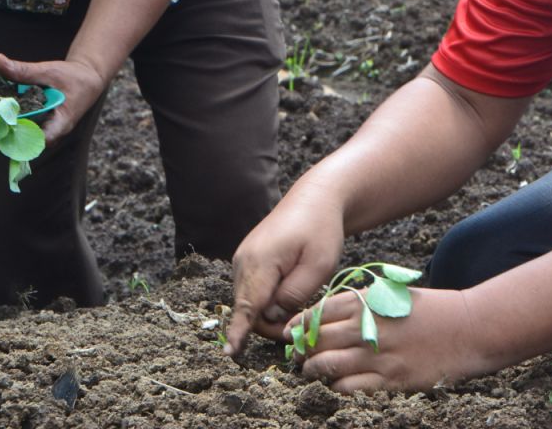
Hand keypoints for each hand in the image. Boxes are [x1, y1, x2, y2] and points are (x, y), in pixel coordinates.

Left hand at [0, 53, 107, 144]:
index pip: (41, 139)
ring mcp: (45, 130)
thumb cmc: (73, 77)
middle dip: (6, 128)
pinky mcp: (38, 124)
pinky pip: (21, 125)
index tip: (3, 124)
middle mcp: (52, 131)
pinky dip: (9, 117)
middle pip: (26, 138)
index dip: (21, 136)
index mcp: (62, 122)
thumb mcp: (50, 71)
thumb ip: (24, 70)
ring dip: (5, 123)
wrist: (87, 79)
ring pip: (21, 133)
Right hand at [225, 190, 343, 356]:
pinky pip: (252, 290)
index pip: (247, 305)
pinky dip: (266, 299)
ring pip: (249, 300)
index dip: (239, 332)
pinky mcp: (247, 260)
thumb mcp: (319, 265)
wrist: (314, 199)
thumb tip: (272, 315)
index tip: (230, 353)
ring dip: (269, 311)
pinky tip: (288, 294)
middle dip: (269, 324)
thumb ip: (294, 294)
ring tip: (299, 306)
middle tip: (299, 328)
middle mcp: (243, 261)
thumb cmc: (321, 231)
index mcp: (260, 261)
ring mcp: (242, 260)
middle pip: (248, 308)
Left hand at [291, 287, 488, 391]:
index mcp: (370, 302)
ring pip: (328, 365)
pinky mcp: (391, 379)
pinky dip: (337, 386)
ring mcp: (379, 355)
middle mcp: (370, 327)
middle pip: (318, 339)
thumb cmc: (433, 309)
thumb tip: (330, 313)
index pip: (321, 311)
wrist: (469, 329)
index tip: (290, 330)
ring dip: (313, 369)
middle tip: (297, 353)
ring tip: (310, 369)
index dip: (300, 322)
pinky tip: (337, 383)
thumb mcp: (396, 294)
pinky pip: (350, 386)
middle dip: (302, 348)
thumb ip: (364, 302)